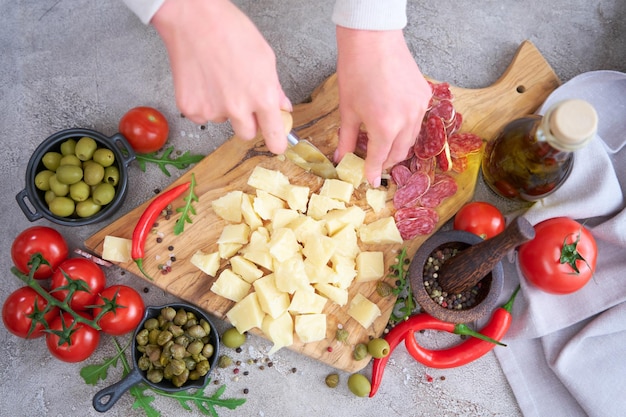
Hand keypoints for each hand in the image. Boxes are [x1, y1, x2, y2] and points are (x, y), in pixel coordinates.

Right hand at [151, 0, 291, 153]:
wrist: (193, 19)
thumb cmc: (230, 30)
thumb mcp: (265, 57)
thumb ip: (275, 88)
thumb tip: (281, 106)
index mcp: (262, 96)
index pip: (274, 136)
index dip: (276, 142)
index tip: (276, 144)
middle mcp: (238, 108)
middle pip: (247, 134)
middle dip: (247, 123)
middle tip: (242, 100)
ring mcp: (213, 111)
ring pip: (223, 121)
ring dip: (223, 108)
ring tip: (219, 79)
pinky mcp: (191, 109)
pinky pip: (202, 116)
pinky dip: (203, 103)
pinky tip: (204, 81)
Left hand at [334, 27, 430, 186]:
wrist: (373, 40)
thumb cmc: (355, 71)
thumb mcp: (347, 110)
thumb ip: (346, 139)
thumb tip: (341, 158)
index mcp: (384, 127)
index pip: (379, 159)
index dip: (372, 172)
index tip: (369, 180)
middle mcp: (407, 121)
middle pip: (399, 153)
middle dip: (385, 161)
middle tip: (374, 162)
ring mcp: (419, 107)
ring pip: (411, 139)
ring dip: (398, 146)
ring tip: (383, 144)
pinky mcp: (425, 95)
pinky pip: (418, 121)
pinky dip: (407, 128)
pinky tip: (394, 123)